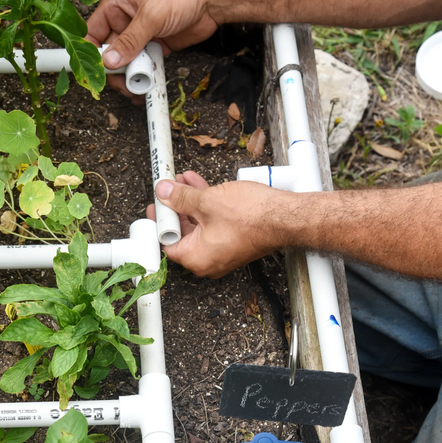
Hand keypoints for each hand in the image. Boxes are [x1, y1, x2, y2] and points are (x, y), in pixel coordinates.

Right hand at [86, 0, 223, 99]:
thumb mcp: (151, 14)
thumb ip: (130, 40)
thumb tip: (110, 61)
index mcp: (118, 4)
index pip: (95, 31)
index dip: (92, 52)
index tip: (95, 71)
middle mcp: (126, 20)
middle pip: (110, 52)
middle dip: (114, 71)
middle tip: (122, 85)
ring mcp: (141, 35)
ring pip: (127, 62)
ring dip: (129, 78)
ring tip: (136, 89)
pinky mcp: (156, 46)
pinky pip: (144, 66)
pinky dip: (144, 78)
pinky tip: (145, 88)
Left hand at [146, 172, 287, 277]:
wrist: (284, 217)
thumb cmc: (251, 217)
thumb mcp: (207, 201)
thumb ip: (181, 197)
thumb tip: (165, 192)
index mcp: (196, 259)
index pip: (167, 243)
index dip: (160, 221)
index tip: (157, 205)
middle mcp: (208, 261)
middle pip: (182, 234)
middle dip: (175, 208)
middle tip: (167, 190)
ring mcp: (221, 253)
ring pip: (198, 227)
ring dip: (190, 203)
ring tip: (182, 181)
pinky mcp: (233, 243)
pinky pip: (213, 226)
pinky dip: (206, 208)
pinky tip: (201, 186)